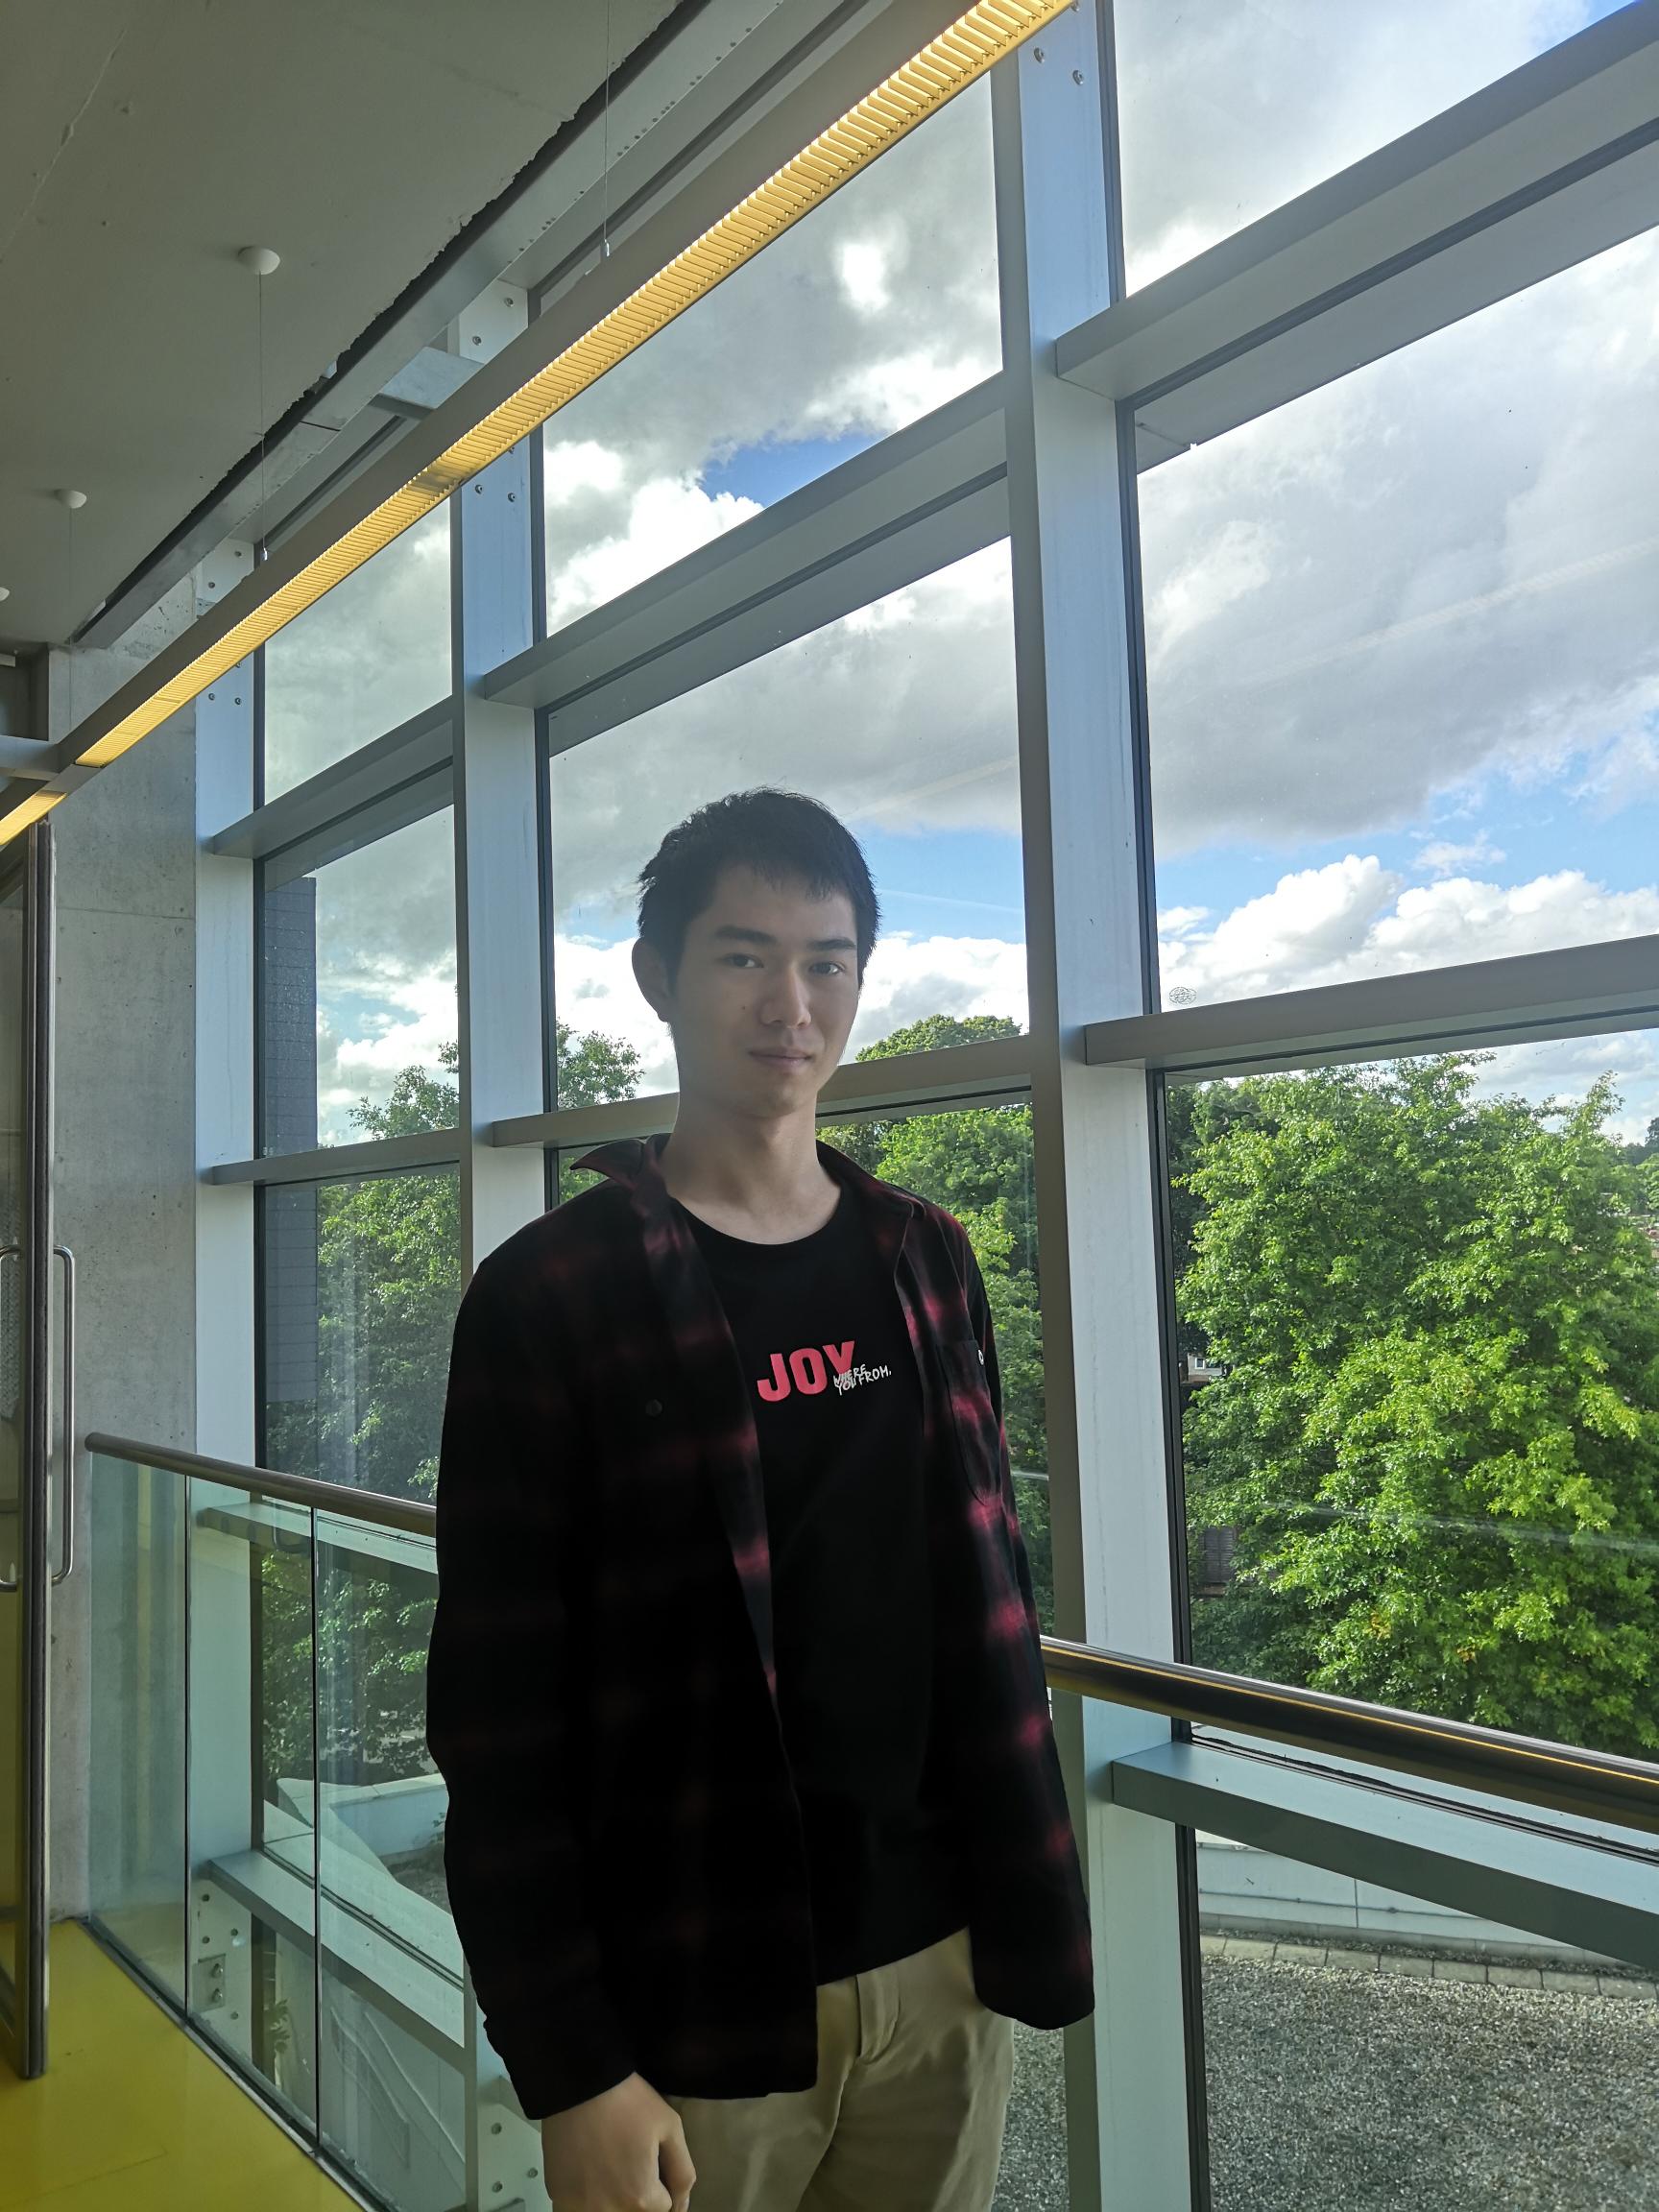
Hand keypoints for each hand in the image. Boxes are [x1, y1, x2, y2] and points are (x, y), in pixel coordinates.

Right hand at [539, 2071, 695, 2210]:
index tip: (652, 2162)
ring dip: (614, 2200)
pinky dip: (589, 2201)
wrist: (580, 2083)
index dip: (662, 2183)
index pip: (664, 2208)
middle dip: (639, 2194)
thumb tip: (681, 2207)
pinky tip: (590, 2176)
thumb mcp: (670, 2127)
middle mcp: (610, 2210)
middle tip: (630, 2162)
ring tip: (610, 2168)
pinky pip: (580, 2211)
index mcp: (641, 2197)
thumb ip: (682, 2173)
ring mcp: (581, 2207)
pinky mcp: (560, 2198)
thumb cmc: (627, 2101)